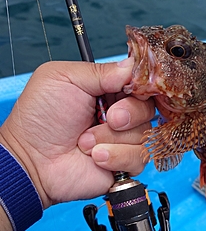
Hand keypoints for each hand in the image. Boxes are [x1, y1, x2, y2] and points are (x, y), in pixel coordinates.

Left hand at [0, 59, 154, 208]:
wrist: (31, 160)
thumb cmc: (40, 118)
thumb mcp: (64, 78)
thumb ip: (101, 70)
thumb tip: (132, 66)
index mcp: (106, 90)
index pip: (139, 82)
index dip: (141, 86)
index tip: (133, 89)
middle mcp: (118, 114)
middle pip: (148, 108)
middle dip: (129, 112)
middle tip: (108, 117)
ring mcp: (122, 140)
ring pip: (144, 134)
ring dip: (112, 138)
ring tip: (85, 141)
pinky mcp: (123, 164)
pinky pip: (138, 158)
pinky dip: (116, 157)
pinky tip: (95, 157)